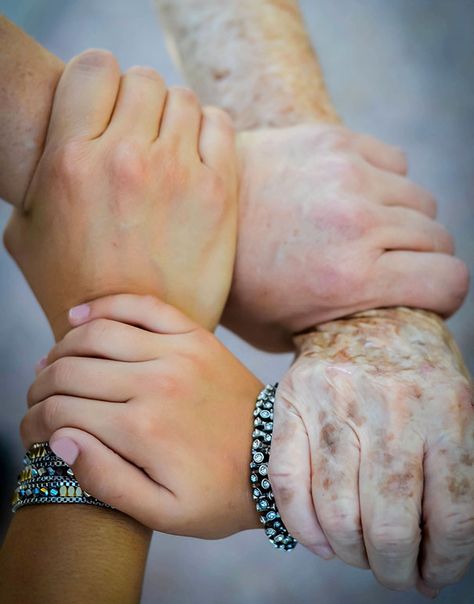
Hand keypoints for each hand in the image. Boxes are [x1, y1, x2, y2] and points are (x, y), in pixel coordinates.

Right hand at [3, 50, 237, 337]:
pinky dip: (208, 129)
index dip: (99, 81)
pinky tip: (195, 156)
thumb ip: (39, 174)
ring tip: (164, 150)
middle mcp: (125, 159)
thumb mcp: (27, 233)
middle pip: (142, 78)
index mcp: (70, 161)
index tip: (104, 104)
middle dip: (137, 100)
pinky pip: (220, 124)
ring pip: (183, 98)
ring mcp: (177, 174)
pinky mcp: (219, 194)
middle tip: (136, 134)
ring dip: (172, 116)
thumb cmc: (76, 289)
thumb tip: (54, 136)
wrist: (136, 338)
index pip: (94, 66)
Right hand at [20, 294, 262, 537]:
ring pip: (96, 334)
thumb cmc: (220, 491)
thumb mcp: (162, 511)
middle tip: (35, 398)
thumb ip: (105, 479)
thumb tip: (60, 439)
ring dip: (61, 347)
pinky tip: (79, 316)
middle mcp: (155, 382)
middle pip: (70, 370)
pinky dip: (104, 305)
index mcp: (141, 430)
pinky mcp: (194, 336)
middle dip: (40, 386)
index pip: (60, 412)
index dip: (32, 422)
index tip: (30, 431)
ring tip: (52, 364)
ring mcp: (176, 352)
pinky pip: (141, 306)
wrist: (278, 456)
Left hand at [225, 125, 468, 349]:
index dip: (443, 296)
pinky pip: (396, 162)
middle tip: (389, 268)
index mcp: (349, 279)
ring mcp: (347, 176)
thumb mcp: (285, 333)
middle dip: (421, 261)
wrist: (191, 215)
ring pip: (421, 201)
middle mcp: (357, 224)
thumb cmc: (237, 284)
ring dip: (404, 222)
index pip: (451, 281)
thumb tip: (386, 318)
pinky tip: (354, 197)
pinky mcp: (333, 140)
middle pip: (439, 240)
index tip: (426, 297)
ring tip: (369, 234)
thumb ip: (344, 327)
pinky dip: (385, 184)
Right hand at [269, 308, 472, 594]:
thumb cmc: (419, 370)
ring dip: (348, 552)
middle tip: (392, 573)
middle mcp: (392, 404)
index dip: (444, 562)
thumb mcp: (457, 409)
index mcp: (449, 408)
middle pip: (388, 520)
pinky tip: (319, 540)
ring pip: (335, 508)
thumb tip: (436, 561)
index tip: (432, 577)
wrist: (370, 312)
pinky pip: (286, 480)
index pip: (453, 513)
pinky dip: (301, 525)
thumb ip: (456, 474)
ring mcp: (335, 401)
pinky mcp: (292, 399)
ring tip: (356, 555)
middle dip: (391, 567)